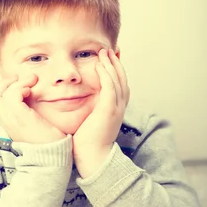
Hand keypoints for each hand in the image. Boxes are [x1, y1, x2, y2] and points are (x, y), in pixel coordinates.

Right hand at [0, 74, 66, 143]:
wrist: (52, 157)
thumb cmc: (46, 140)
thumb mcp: (32, 124)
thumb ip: (26, 113)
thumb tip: (29, 96)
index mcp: (6, 123)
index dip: (1, 89)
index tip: (16, 83)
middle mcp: (5, 122)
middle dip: (5, 82)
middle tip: (20, 79)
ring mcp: (11, 120)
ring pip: (0, 93)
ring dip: (16, 83)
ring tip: (31, 81)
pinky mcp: (20, 118)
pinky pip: (12, 96)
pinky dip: (20, 88)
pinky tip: (30, 90)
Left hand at [73, 49, 128, 176]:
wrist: (92, 156)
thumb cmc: (88, 140)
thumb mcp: (93, 120)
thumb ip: (92, 108)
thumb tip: (85, 101)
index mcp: (116, 108)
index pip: (119, 84)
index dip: (116, 69)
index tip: (110, 57)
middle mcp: (119, 106)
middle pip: (122, 79)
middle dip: (116, 63)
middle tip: (109, 50)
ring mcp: (116, 108)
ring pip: (116, 80)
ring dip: (110, 65)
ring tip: (103, 53)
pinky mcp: (108, 110)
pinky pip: (110, 88)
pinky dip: (107, 75)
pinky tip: (101, 66)